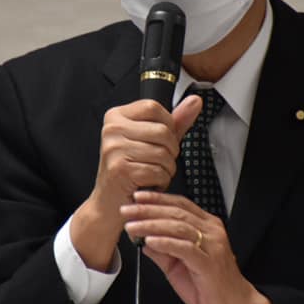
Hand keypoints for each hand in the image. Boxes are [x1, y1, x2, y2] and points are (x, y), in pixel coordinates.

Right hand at [70, 96, 201, 270]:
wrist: (108, 202)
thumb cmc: (130, 169)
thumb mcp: (152, 140)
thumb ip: (175, 121)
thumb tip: (195, 101)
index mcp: (116, 116)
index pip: (153, 107)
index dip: (167, 125)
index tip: (160, 140)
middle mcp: (111, 129)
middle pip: (162, 131)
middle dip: (170, 151)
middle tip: (157, 162)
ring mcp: (114, 148)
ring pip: (163, 153)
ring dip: (166, 169)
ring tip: (152, 173)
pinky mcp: (120, 169)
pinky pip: (157, 171)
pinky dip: (160, 181)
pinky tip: (148, 183)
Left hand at [121, 191, 274, 303]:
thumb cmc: (210, 286)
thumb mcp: (178, 265)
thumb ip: (162, 251)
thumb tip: (142, 239)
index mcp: (207, 226)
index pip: (180, 204)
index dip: (157, 199)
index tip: (137, 197)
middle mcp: (211, 231)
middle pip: (176, 212)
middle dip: (148, 209)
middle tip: (128, 210)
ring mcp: (212, 245)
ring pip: (179, 226)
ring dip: (152, 225)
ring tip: (133, 226)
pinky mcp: (209, 263)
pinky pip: (185, 248)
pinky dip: (165, 242)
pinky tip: (150, 241)